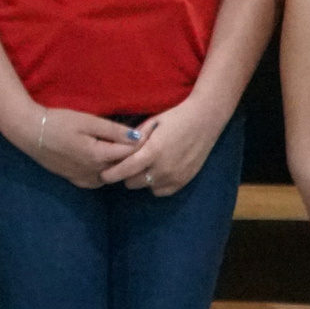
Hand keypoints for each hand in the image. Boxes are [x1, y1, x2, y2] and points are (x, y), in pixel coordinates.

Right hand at [16, 107, 140, 187]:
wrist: (29, 132)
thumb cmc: (58, 122)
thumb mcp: (88, 121)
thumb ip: (114, 130)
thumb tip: (139, 137)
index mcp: (99, 156)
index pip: (130, 153)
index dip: (142, 142)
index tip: (149, 132)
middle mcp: (94, 172)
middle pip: (123, 166)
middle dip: (132, 154)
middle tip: (137, 139)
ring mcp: (84, 178)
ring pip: (111, 175)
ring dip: (118, 164)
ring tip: (120, 148)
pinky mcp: (75, 180)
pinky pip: (98, 180)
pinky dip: (104, 172)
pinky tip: (102, 160)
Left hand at [98, 100, 230, 196]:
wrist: (205, 120)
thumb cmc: (176, 117)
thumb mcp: (151, 123)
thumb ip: (134, 139)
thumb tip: (118, 150)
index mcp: (152, 152)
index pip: (125, 170)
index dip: (111, 174)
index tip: (103, 174)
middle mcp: (163, 168)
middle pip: (133, 182)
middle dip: (127, 174)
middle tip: (128, 164)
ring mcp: (175, 176)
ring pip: (147, 187)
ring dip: (142, 179)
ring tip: (145, 165)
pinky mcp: (184, 181)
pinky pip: (161, 191)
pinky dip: (156, 184)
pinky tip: (157, 171)